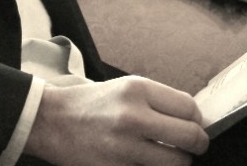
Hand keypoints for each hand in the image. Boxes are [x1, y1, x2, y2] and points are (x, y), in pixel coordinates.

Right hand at [24, 76, 208, 165]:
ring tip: (168, 157)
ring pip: (176, 163)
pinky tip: (146, 163)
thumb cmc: (90, 104)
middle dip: (196, 144)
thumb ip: (158, 100)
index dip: (196, 120)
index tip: (192, 125)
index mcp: (137, 89)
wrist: (50, 121)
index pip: (189, 108)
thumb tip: (193, 119)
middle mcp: (132, 116)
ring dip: (177, 162)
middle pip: (190, 137)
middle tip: (192, 147)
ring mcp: (123, 147)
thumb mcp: (125, 88)